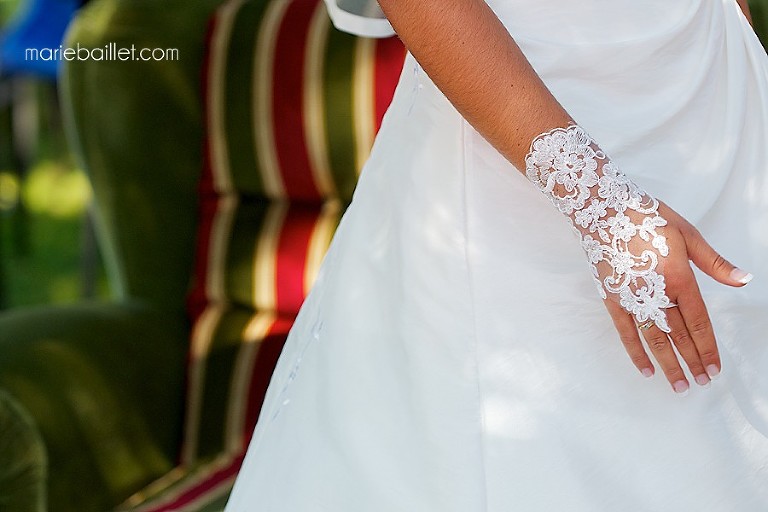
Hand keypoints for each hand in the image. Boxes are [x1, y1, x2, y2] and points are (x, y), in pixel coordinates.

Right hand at [524, 124, 752, 393]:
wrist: (603, 209)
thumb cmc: (647, 216)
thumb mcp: (687, 234)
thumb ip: (714, 262)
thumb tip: (743, 280)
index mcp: (678, 277)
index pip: (698, 322)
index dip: (708, 348)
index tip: (715, 369)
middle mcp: (655, 293)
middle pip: (678, 336)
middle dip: (691, 362)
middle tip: (701, 384)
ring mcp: (631, 298)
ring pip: (654, 339)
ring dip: (668, 364)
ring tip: (678, 386)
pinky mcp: (612, 298)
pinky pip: (625, 331)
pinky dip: (635, 352)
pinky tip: (646, 369)